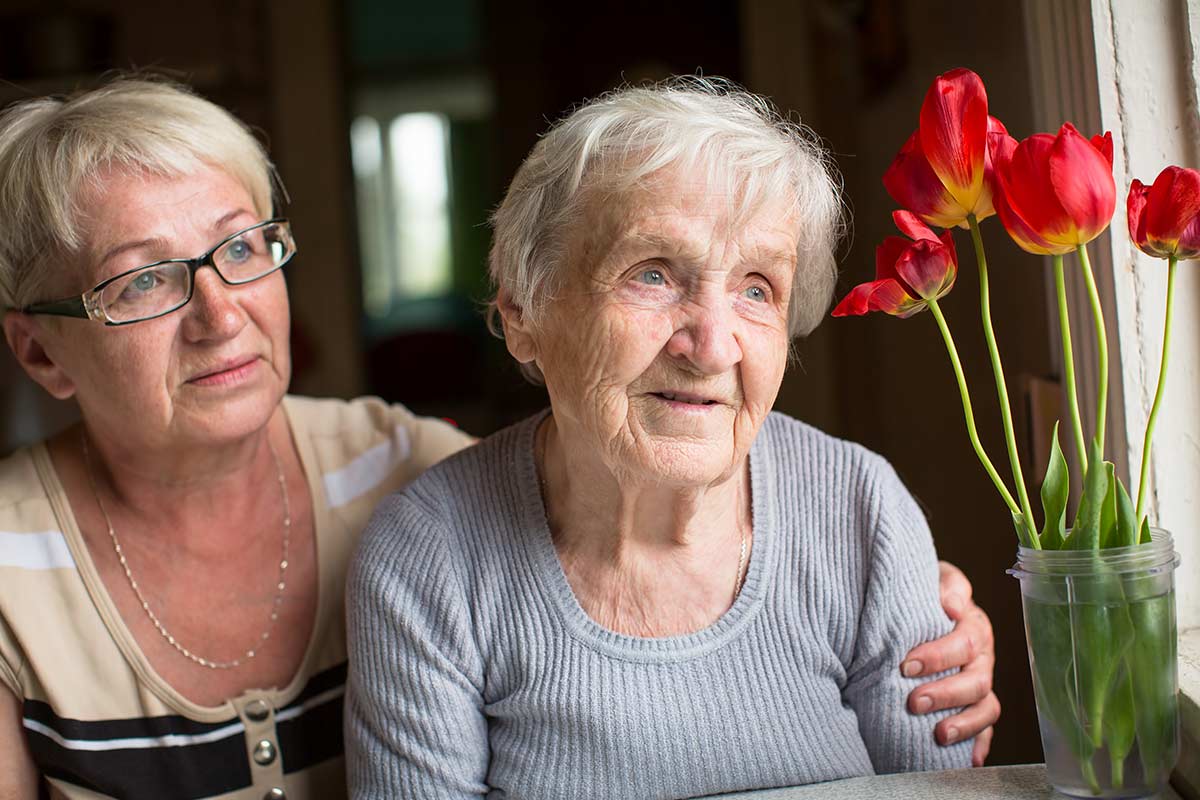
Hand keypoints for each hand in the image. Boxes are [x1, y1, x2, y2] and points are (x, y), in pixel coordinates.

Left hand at [902, 560, 999, 766]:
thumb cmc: (924, 592)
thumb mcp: (934, 576)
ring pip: (985, 707)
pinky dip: (979, 744)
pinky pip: (986, 729)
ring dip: (964, 723)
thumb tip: (952, 605)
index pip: (965, 642)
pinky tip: (968, 759)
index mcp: (974, 625)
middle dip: (945, 694)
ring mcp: (981, 683)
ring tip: (939, 734)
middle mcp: (982, 657)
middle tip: (913, 701)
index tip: (907, 664)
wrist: (918, 606)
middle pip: (976, 680)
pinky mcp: (975, 705)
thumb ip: (947, 584)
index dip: (938, 656)